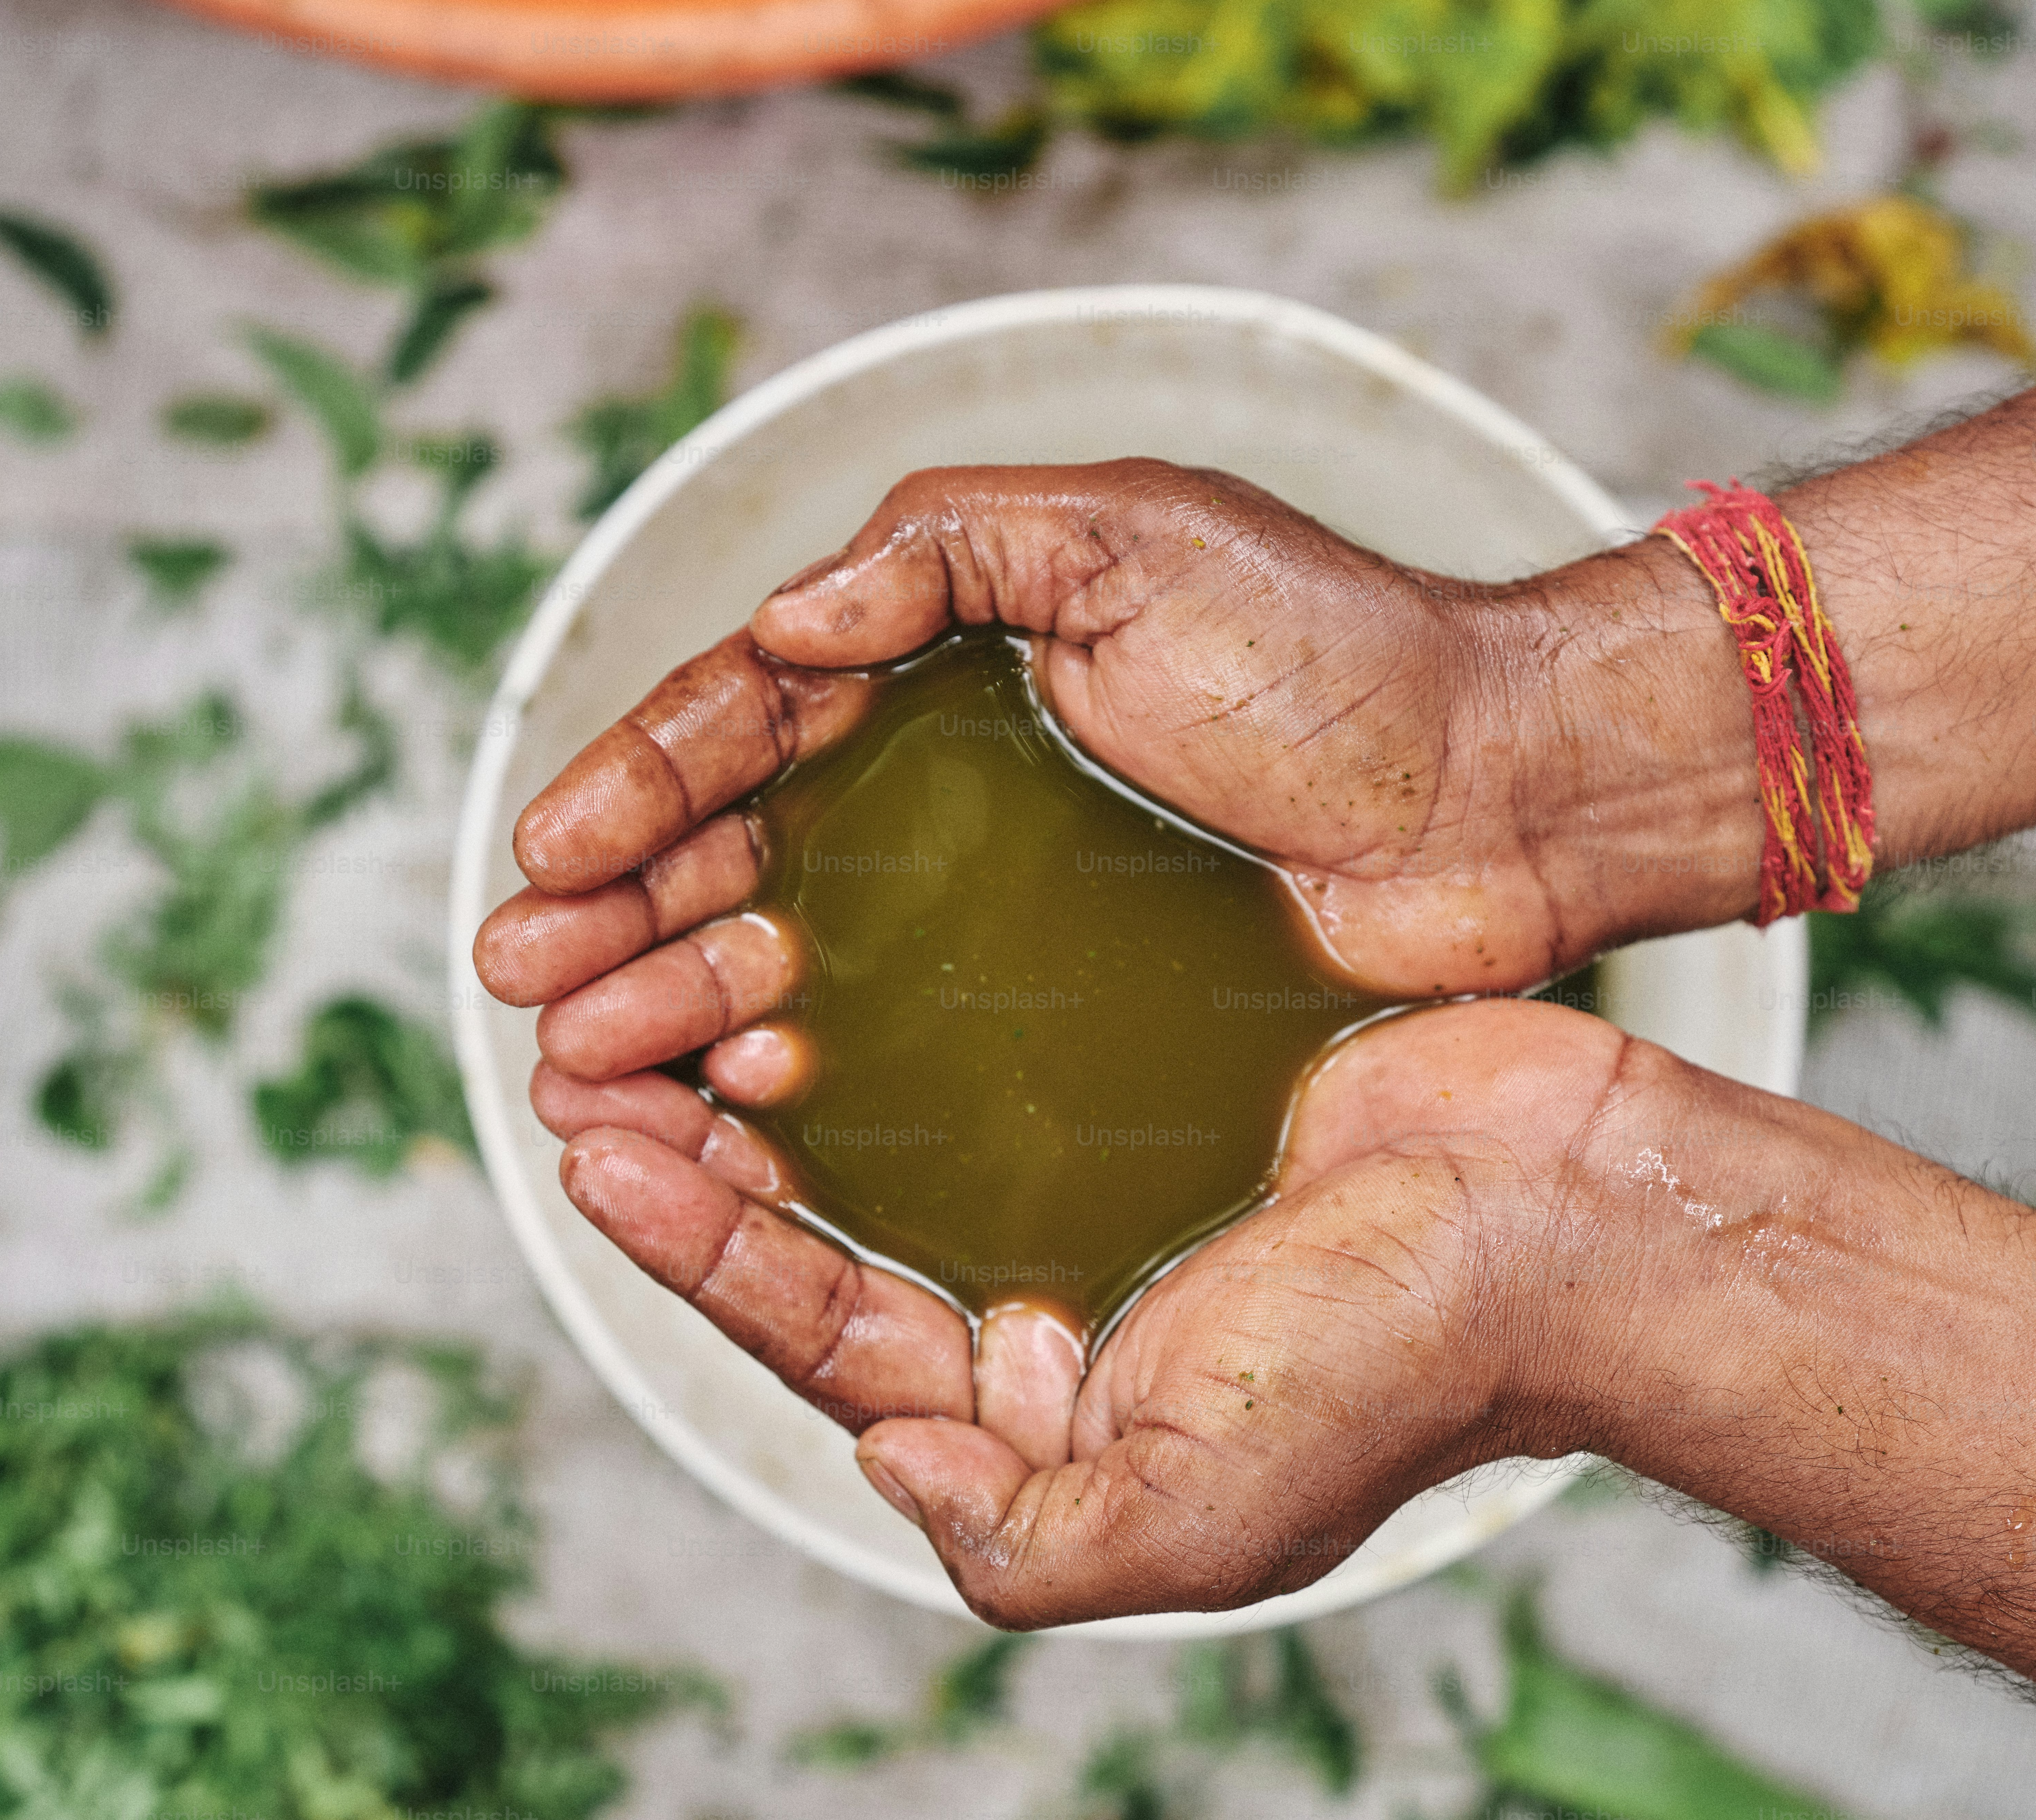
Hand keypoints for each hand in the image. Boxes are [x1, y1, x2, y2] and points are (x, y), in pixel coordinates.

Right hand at [474, 458, 1762, 1032]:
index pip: (750, 721)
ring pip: (798, 952)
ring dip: (682, 997)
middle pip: (745, 851)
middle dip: (627, 913)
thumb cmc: (1337, 654)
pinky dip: (806, 1069)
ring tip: (593, 1055)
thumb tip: (786, 616)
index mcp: (947, 668)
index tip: (548, 858)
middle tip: (534, 987)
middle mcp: (955, 789)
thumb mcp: (1134, 538)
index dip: (640, 785)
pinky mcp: (1064, 1011)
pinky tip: (740, 1102)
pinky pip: (903, 1044)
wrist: (1500, 795)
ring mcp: (1004, 908)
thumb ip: (947, 549)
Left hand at [527, 996, 1657, 1625]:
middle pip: (840, 1233)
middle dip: (704, 1163)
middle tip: (586, 1067)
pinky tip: (832, 943)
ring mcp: (1108, 1184)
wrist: (1567, 1217)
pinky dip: (904, 1004)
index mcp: (1055, 1416)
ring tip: (665, 998)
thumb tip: (884, 1455)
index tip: (601, 1160)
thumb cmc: (1403, 1367)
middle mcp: (1062, 1305)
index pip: (833, 1339)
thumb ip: (1024, 1532)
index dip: (707, 1257)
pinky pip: (996, 1040)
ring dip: (779, 1073)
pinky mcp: (1158, 1074)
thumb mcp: (1200, 1516)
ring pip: (899, 1130)